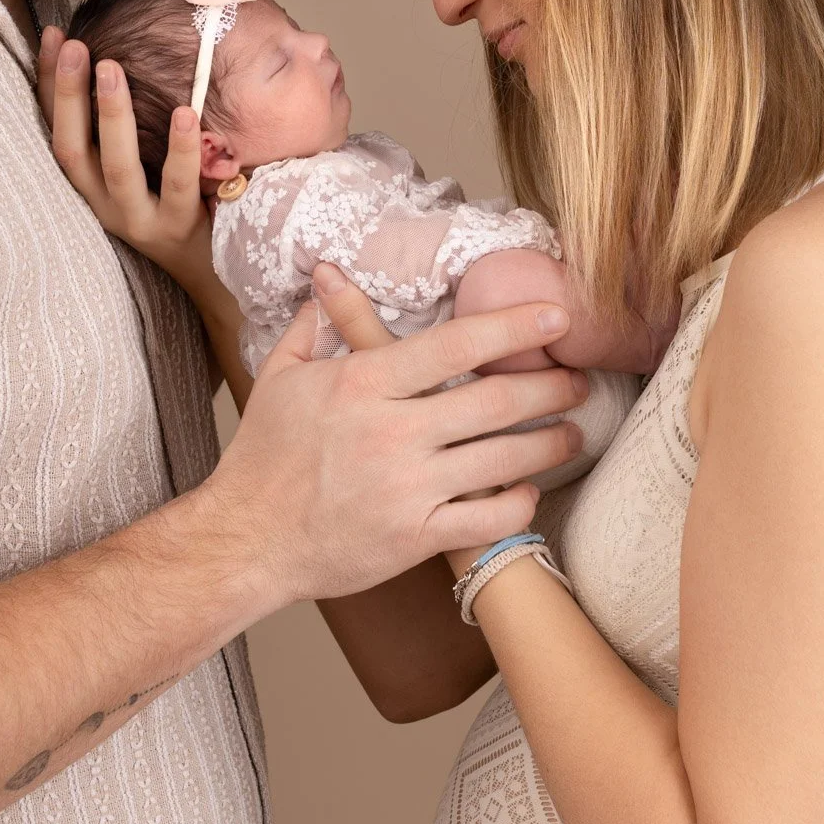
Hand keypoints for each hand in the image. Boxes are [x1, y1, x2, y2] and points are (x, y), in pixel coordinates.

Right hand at [37, 26, 209, 284]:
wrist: (216, 271)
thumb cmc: (181, 207)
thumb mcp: (146, 167)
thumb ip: (132, 126)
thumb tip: (125, 56)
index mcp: (90, 186)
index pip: (58, 130)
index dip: (50, 85)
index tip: (52, 35)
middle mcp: (104, 205)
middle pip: (72, 149)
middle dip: (68, 96)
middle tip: (75, 46)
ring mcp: (140, 219)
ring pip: (118, 168)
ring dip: (111, 116)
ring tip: (112, 67)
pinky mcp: (178, 230)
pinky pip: (177, 186)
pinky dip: (180, 149)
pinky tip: (185, 111)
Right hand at [207, 264, 586, 602]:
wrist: (245, 540)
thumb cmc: (263, 457)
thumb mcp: (280, 379)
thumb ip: (312, 328)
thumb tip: (326, 283)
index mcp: (363, 383)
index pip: (455, 344)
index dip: (512, 328)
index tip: (555, 316)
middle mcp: (392, 431)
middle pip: (493, 400)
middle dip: (547, 388)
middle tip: (577, 380)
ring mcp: (407, 487)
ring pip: (501, 458)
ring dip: (548, 443)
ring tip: (572, 432)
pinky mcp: (415, 537)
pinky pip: (486, 519)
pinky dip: (518, 503)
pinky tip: (529, 489)